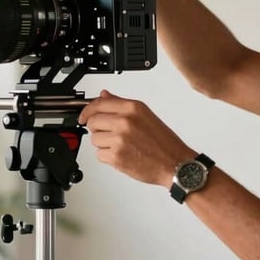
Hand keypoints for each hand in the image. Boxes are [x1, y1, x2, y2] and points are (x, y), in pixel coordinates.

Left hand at [79, 90, 193, 187]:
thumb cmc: (164, 142)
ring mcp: (119, 139)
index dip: (87, 111)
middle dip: (97, 129)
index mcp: (132, 108)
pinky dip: (107, 157)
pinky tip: (122, 154)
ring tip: (121, 145)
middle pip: (92, 121)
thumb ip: (121, 105)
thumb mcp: (144, 115)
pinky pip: (99, 155)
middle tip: (110, 134)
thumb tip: (104, 95)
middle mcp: (125, 122)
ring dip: (103, 144)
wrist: (175, 164)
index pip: (98, 104)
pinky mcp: (116, 156)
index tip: (84, 116)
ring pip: (94, 139)